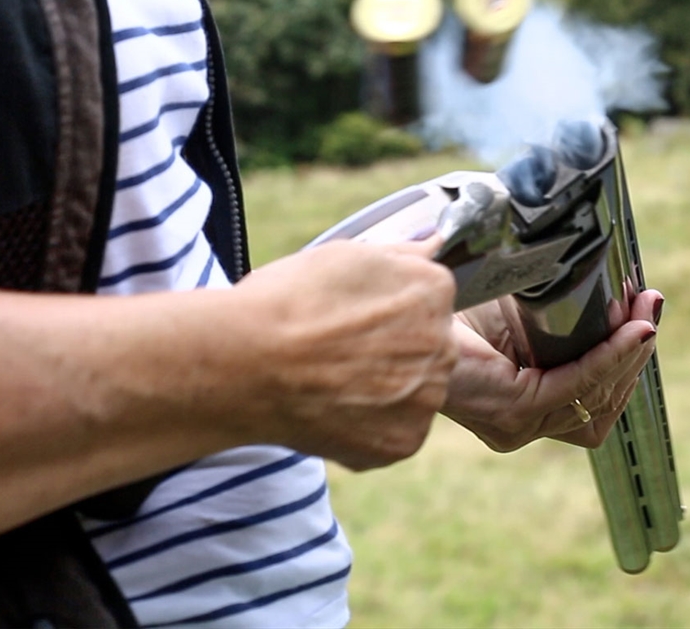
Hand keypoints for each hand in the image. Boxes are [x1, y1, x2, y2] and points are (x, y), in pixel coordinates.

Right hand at [234, 238, 457, 470]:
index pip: (427, 302)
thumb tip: (434, 246)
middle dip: (390, 352)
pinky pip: (393, 434)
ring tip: (330, 384)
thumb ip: (400, 255)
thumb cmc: (287, 302)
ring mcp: (425, 399)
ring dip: (382, 393)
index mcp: (433, 292)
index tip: (350, 317)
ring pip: (412, 395)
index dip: (385, 311)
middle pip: (425, 350)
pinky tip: (331, 411)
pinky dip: (366, 429)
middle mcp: (443, 346)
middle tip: (337, 353)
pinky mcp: (403, 443)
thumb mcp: (345, 256)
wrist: (247, 364)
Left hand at [442, 289, 662, 450]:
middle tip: (650, 308)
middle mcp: (518, 424)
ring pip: (596, 397)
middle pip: (601, 403)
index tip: (644, 315)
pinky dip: (609, 357)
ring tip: (645, 312)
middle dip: (632, 355)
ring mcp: (517, 422)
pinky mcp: (513, 409)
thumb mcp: (509, 304)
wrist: (397, 305)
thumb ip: (548, 300)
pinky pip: (576, 385)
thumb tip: (595, 267)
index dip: (622, 362)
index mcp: (517, 406)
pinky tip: (629, 330)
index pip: (589, 400)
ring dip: (627, 353)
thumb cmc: (440, 304)